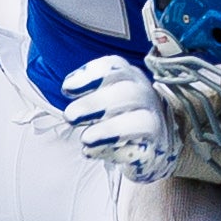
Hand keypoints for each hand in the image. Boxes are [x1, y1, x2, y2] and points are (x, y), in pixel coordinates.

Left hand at [61, 56, 178, 183]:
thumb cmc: (118, 113)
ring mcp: (154, 123)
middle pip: (127, 92)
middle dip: (95, 104)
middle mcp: (144, 96)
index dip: (90, 76)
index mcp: (129, 77)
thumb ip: (86, 89)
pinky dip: (114, 153)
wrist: (151, 141)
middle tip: (69, 116)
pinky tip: (92, 153)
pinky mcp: (153, 149)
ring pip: (140, 122)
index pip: (114, 67)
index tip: (66, 89)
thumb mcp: (103, 94)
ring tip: (85, 139)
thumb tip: (68, 87)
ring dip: (109, 130)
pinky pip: (139, 151)